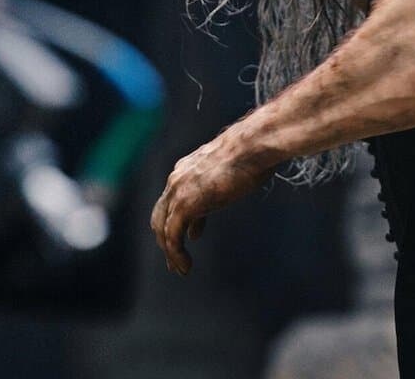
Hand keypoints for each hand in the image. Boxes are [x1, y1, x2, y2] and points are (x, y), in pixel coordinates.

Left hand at [150, 127, 270, 274]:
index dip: (180, 218)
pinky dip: (176, 255)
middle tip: (176, 259)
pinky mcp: (185, 206)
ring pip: (164, 229)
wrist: (253, 145)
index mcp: (187, 168)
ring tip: (181, 269)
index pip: (174, 198)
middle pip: (161, 215)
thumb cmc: (253, 152)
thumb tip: (230, 191)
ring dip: (170, 252)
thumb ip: (224, 183)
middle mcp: (177, 179)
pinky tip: (186, 267)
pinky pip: (173, 237)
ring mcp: (178, 192)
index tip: (193, 235)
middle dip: (166, 239)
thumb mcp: (234, 170)